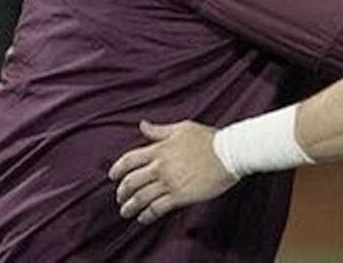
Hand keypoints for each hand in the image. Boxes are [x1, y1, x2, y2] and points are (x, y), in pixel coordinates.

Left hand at [108, 120, 237, 224]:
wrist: (230, 153)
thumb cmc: (209, 139)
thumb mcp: (183, 128)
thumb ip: (160, 130)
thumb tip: (142, 125)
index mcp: (160, 149)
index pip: (129, 160)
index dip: (117, 169)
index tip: (112, 176)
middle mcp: (161, 167)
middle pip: (131, 182)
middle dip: (121, 192)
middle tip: (120, 197)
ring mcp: (170, 182)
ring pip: (141, 198)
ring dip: (129, 207)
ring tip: (126, 212)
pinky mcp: (180, 196)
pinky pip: (157, 209)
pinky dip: (146, 215)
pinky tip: (143, 218)